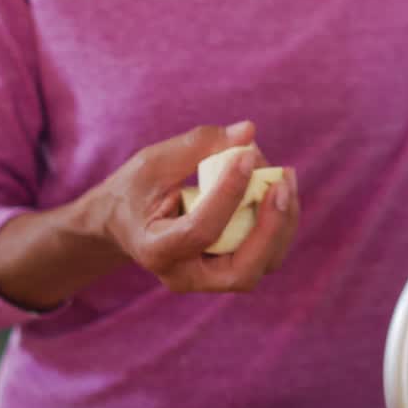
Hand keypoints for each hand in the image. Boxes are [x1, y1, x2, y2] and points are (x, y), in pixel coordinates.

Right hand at [94, 121, 299, 292]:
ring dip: (283, 219)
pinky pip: (267, 251)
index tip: (247, 155)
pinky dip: (280, 219)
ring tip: (284, 176)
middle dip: (270, 227)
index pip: (200, 231)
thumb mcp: (154, 163)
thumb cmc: (135, 190)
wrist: (123, 222)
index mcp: (157, 251)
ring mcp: (211, 277)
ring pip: (263, 263)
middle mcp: (186, 275)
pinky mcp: (230, 266)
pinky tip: (281, 184)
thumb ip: (198, 146)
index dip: (229, 193)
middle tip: (282, 183)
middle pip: (242, 271)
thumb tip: (249, 130)